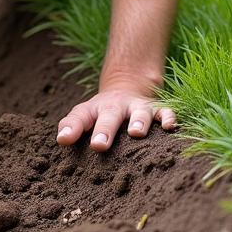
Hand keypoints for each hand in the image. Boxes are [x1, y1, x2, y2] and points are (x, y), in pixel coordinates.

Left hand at [55, 83, 176, 151]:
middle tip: (98, 145)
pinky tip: (169, 126)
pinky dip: (167, 118)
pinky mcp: (157, 110)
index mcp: (95, 109)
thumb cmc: (103, 111)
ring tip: (135, 133)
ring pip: (139, 113)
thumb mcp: (86, 115)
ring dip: (138, 123)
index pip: (80, 116)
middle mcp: (116, 107)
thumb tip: (61, 139)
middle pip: (109, 116)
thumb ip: (73, 126)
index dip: (71, 128)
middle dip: (104, 131)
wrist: (128, 86)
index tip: (63, 140)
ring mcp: (137, 107)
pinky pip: (164, 112)